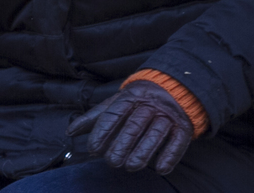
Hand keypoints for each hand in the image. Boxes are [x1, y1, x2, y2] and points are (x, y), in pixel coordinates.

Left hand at [67, 80, 194, 174]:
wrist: (175, 85)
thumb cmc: (139, 99)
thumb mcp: (117, 102)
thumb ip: (95, 117)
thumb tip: (71, 131)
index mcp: (131, 96)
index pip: (114, 113)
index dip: (103, 131)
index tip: (93, 149)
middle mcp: (150, 103)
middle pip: (134, 125)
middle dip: (122, 144)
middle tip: (112, 161)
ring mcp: (167, 113)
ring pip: (155, 133)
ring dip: (143, 152)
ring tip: (131, 166)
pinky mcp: (183, 125)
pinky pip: (177, 141)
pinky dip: (170, 155)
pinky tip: (160, 169)